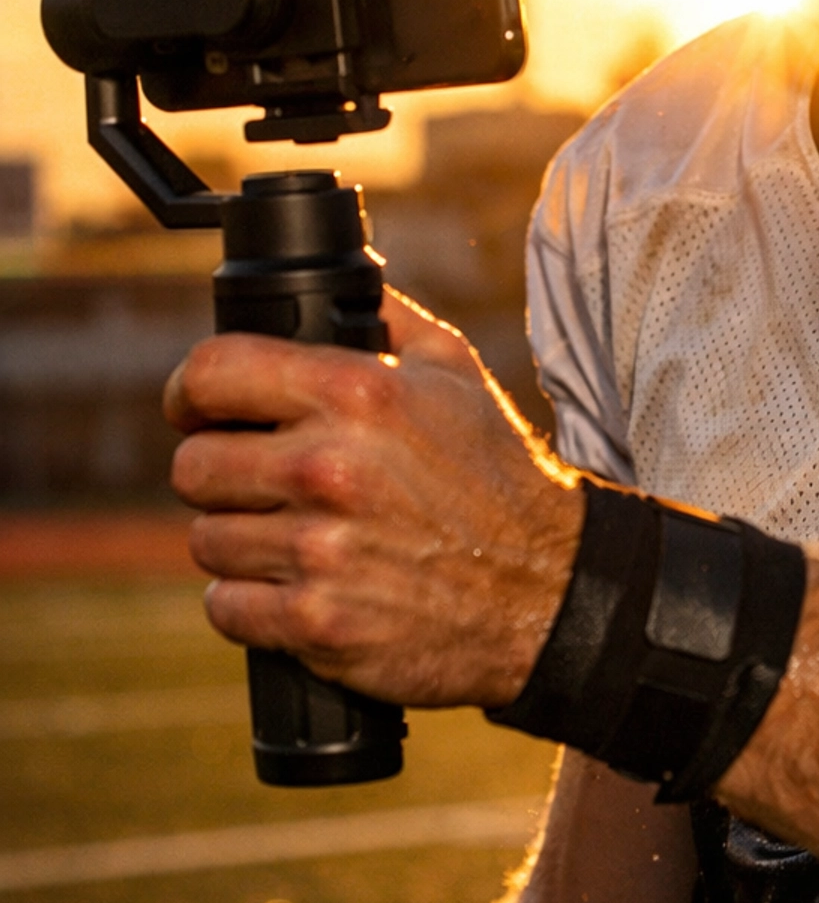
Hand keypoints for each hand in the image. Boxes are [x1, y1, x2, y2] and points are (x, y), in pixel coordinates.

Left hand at [164, 289, 582, 707]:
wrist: (545, 589)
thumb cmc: (497, 476)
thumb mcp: (455, 372)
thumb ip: (386, 318)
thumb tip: (339, 280)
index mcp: (356, 395)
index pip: (212, 373)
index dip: (190, 392)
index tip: (195, 409)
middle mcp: (329, 468)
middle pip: (194, 466)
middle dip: (217, 474)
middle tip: (252, 483)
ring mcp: (320, 551)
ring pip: (207, 540)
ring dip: (237, 541)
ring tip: (286, 536)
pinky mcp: (318, 622)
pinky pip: (228, 606)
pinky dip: (250, 602)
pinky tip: (292, 587)